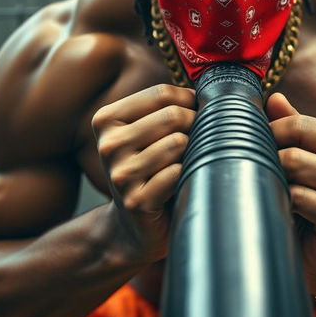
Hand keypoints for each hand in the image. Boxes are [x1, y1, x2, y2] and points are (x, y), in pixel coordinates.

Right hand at [92, 84, 195, 263]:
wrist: (132, 227)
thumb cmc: (149, 171)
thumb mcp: (146, 132)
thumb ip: (166, 107)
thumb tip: (208, 89)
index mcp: (106, 119)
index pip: (161, 93)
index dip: (189, 102)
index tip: (196, 114)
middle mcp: (108, 144)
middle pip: (172, 116)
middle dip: (195, 126)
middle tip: (195, 142)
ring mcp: (120, 174)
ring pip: (178, 143)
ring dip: (191, 153)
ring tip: (184, 164)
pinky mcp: (137, 200)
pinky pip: (177, 173)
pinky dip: (186, 175)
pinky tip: (179, 184)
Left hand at [266, 93, 315, 297]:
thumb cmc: (305, 204)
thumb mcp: (299, 160)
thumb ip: (290, 128)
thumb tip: (273, 98)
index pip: (298, 123)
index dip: (270, 136)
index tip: (259, 151)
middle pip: (296, 141)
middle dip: (272, 158)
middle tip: (266, 176)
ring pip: (295, 165)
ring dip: (276, 181)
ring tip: (279, 194)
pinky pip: (299, 196)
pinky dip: (284, 203)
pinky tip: (288, 213)